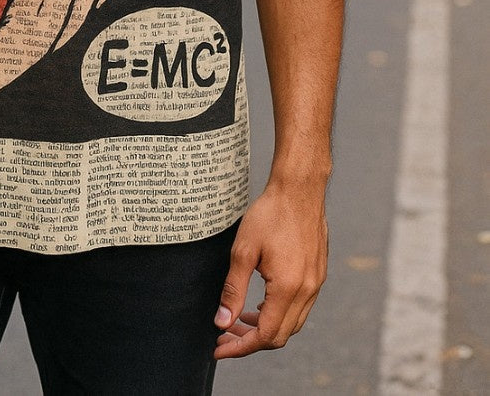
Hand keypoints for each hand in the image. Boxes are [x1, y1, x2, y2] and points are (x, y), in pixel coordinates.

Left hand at [213, 179, 327, 358]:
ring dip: (265, 328)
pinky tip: (261, 304)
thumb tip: (222, 322)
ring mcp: (315, 283)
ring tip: (238, 321)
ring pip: (291, 324)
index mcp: (288, 288)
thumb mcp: (243, 250)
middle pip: (279, 335)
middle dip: (250, 341)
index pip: (264, 335)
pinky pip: (299, 308)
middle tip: (225, 335)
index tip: (220, 348)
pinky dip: (278, 314)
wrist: (299, 189)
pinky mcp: (317, 274)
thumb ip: (233, 290)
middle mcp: (307, 291)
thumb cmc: (270, 214)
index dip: (240, 347)